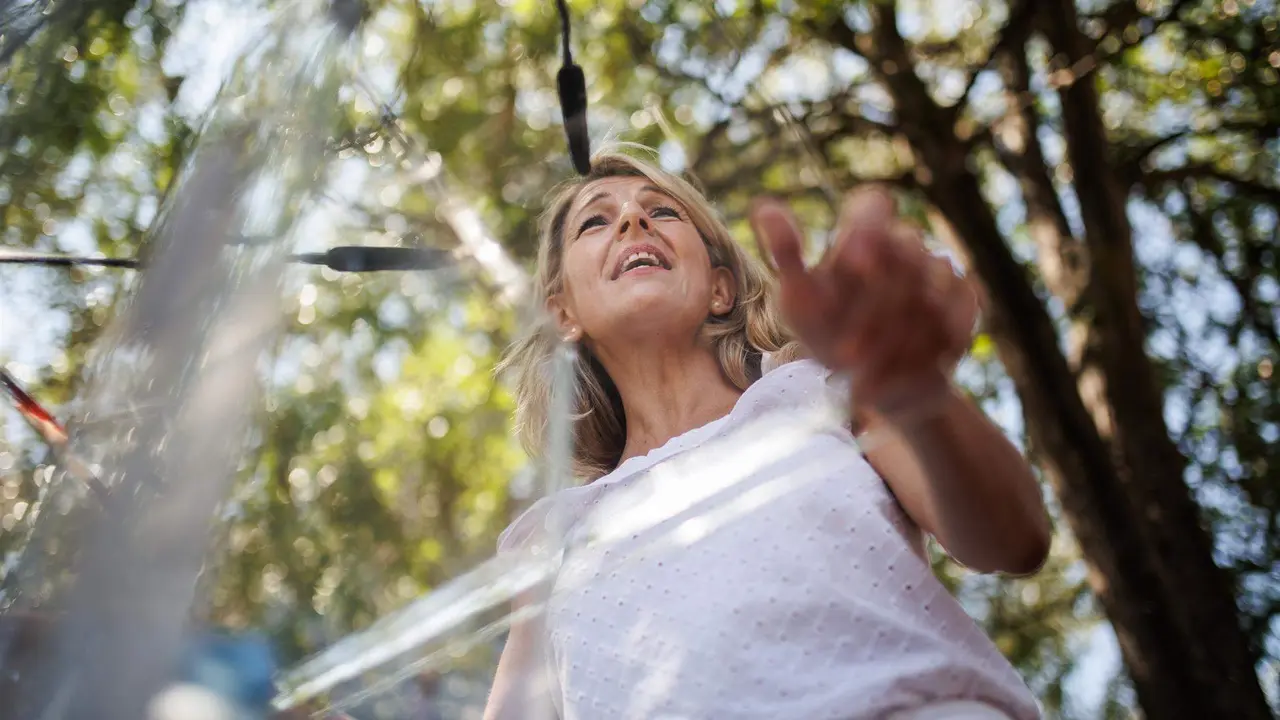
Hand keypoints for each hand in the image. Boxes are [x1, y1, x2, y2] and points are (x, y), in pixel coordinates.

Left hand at [749, 187, 978, 423]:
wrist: (872, 382)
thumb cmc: (827, 333)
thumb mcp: (799, 301)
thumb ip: (786, 254)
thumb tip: (765, 207)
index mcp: (861, 236)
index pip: (874, 205)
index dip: (869, 231)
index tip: (853, 268)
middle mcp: (905, 246)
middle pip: (906, 249)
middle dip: (873, 310)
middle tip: (844, 355)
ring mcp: (940, 272)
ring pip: (933, 286)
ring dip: (897, 337)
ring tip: (865, 375)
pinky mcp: (964, 302)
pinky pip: (957, 314)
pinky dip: (929, 348)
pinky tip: (902, 374)